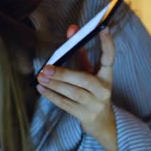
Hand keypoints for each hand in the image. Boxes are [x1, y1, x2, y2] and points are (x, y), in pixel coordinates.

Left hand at [36, 24, 116, 140]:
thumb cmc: (92, 90)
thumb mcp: (90, 71)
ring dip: (55, 85)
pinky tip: (41, 88)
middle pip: (85, 80)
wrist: (101, 121)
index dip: (107, 44)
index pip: (109, 58)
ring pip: (74, 93)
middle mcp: (103, 90)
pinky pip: (66, 104)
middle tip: (46, 68)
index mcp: (107, 76)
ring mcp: (95, 105)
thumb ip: (80, 52)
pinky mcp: (84, 115)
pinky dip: (52, 96)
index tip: (103, 28)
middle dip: (64, 74)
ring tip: (41, 76)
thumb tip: (71, 29)